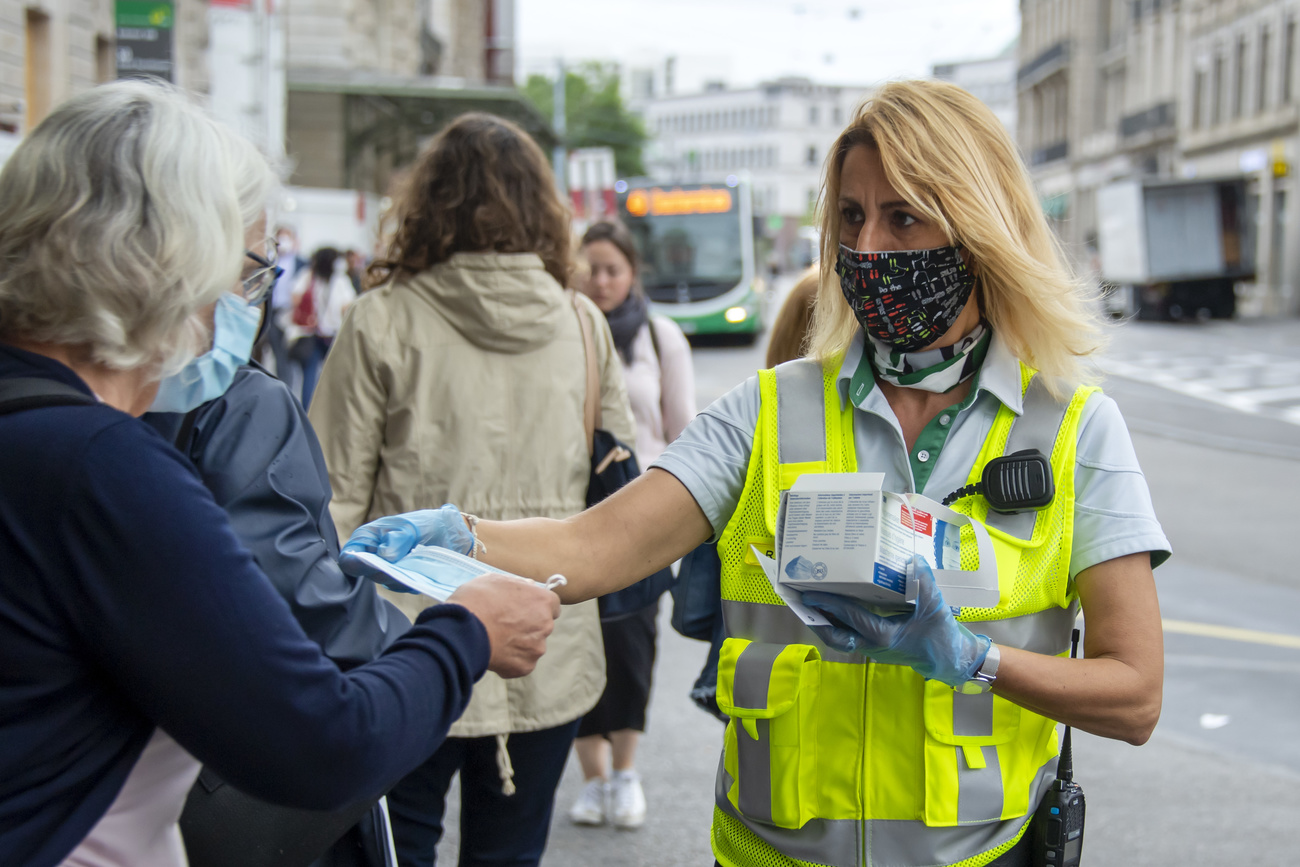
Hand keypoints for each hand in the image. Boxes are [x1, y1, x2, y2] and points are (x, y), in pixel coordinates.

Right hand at [340, 504, 474, 583]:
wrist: (449, 533)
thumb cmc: (424, 524)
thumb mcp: (410, 527)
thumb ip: (397, 540)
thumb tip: (385, 556)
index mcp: (367, 538)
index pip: (350, 558)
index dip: (357, 565)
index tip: (373, 566)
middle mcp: (374, 556)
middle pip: (369, 574)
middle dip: (385, 572)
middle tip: (401, 567)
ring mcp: (388, 569)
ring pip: (387, 582)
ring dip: (402, 577)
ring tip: (417, 564)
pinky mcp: (403, 579)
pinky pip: (404, 586)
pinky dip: (413, 581)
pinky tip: (423, 571)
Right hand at [448, 574, 560, 677]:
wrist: (461, 631)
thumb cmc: (476, 601)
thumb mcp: (495, 580)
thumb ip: (516, 584)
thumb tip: (527, 586)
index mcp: (542, 601)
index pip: (552, 604)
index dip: (537, 606)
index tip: (524, 607)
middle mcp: (545, 625)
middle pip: (542, 626)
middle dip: (528, 625)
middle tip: (505, 624)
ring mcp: (536, 648)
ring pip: (532, 646)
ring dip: (519, 643)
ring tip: (496, 639)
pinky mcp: (525, 667)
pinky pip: (521, 663)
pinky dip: (510, 660)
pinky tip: (494, 652)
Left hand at [801, 557, 990, 688]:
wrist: (950, 659)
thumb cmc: (941, 635)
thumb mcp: (934, 607)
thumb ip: (923, 583)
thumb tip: (912, 559)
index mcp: (883, 637)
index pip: (850, 618)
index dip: (829, 604)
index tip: (809, 593)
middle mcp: (872, 645)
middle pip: (834, 636)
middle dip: (814, 619)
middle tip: (799, 601)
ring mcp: (871, 648)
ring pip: (839, 638)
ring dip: (823, 621)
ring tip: (809, 603)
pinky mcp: (875, 645)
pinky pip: (849, 635)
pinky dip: (837, 622)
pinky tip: (834, 607)